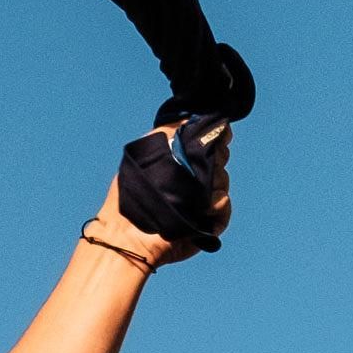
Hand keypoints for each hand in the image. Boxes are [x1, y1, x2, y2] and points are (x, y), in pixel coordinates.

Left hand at [97, 115, 230, 264]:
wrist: (129, 234)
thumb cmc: (133, 192)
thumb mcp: (147, 151)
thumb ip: (170, 130)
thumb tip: (198, 118)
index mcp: (178, 163)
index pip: (207, 142)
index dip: (214, 138)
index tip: (215, 139)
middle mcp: (190, 181)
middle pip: (219, 160)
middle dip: (214, 160)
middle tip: (196, 169)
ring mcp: (199, 202)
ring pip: (223, 183)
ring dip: (213, 185)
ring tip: (192, 195)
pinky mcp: (206, 223)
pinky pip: (224, 209)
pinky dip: (219, 208)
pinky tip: (204, 211)